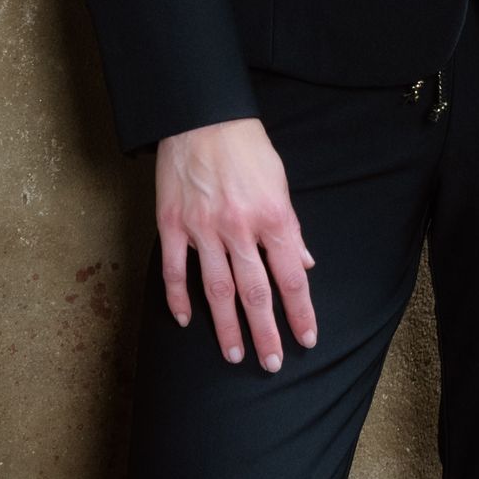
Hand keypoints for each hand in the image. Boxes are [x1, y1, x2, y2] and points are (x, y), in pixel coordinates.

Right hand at [156, 116, 318, 371]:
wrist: (201, 115)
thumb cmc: (246, 147)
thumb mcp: (280, 182)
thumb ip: (291, 228)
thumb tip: (304, 262)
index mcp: (272, 217)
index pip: (291, 277)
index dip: (300, 312)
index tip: (306, 339)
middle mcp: (239, 228)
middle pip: (255, 292)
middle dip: (265, 332)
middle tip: (271, 363)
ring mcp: (202, 229)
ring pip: (216, 290)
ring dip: (225, 326)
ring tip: (233, 354)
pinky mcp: (172, 224)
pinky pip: (175, 270)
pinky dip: (178, 298)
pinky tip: (184, 321)